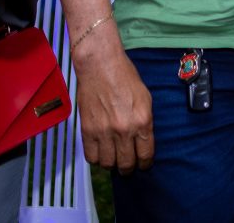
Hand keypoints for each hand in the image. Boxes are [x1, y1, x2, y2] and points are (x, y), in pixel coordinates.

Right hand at [73, 34, 153, 172]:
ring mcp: (104, 132)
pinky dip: (96, 158)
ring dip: (111, 163)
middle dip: (128, 167)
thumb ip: (145, 122)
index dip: (145, 164)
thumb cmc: (125, 78)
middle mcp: (124, 130)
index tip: (143, 164)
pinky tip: (100, 151)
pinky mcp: (87, 131)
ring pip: (108, 164)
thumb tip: (143, 140)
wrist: (101, 66)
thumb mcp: (145, 98)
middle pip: (126, 164)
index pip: (146, 154)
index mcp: (143, 121)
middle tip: (127, 165)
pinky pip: (91, 157)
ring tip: (113, 157)